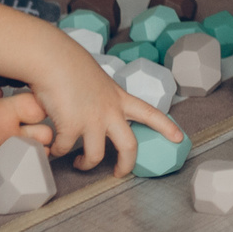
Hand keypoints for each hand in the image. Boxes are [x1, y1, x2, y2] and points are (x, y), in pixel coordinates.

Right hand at [30, 37, 180, 175]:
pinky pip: (65, 149)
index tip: (179, 138)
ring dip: (86, 164)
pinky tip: (53, 148)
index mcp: (119, 98)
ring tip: (79, 163)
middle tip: (120, 173)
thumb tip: (95, 108)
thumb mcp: (97, 80)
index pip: (150, 113)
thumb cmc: (71, 65)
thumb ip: (102, 97)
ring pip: (96, 156)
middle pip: (129, 145)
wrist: (54, 58)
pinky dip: (57, 151)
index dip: (166, 127)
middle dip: (127, 164)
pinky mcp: (72, 126)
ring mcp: (92, 119)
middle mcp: (110, 110)